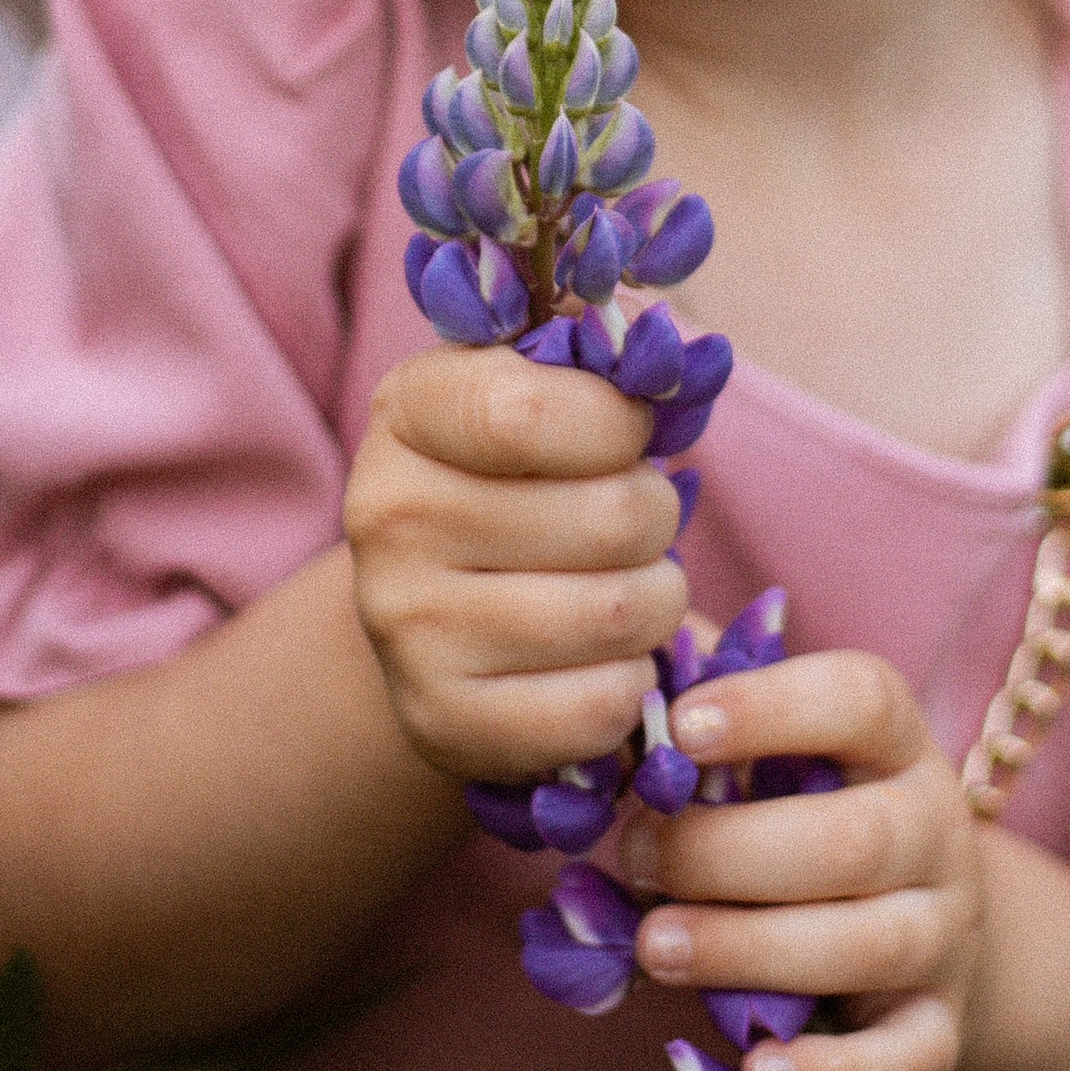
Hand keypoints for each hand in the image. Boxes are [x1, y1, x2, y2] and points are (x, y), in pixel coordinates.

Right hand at [343, 346, 687, 787]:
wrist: (434, 610)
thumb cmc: (516, 477)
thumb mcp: (538, 387)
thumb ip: (606, 349)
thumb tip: (683, 349)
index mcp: (407, 409)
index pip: (533, 410)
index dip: (619, 424)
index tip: (628, 434)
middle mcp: (386, 516)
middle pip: (612, 517)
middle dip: (656, 519)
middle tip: (635, 522)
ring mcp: (406, 627)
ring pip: (619, 614)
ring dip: (658, 602)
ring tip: (625, 587)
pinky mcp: (442, 721)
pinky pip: (600, 706)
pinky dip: (632, 684)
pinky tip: (599, 659)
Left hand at [607, 647, 987, 1070]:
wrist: (924, 925)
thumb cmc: (804, 811)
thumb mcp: (774, 748)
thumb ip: (702, 698)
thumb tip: (613, 658)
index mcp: (892, 739)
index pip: (858, 698)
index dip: (770, 708)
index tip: (680, 728)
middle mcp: (935, 829)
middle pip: (851, 838)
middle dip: (725, 853)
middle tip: (629, 857)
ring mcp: (947, 933)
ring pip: (869, 944)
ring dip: (749, 949)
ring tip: (652, 948)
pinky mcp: (941, 1030)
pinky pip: (904, 1059)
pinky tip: (756, 1070)